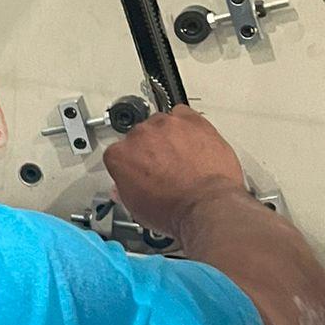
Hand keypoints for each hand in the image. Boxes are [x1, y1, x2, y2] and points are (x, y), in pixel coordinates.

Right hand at [104, 105, 248, 242]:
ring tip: (182, 156)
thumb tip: (124, 189)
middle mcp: (139, 135)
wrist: (206, 205)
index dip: (131, 164)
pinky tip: (193, 141)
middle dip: (151, 150)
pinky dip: (188, 126)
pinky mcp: (191, 121)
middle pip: (140, 136)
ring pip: (162, 124)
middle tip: (164, 167)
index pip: (118, 153)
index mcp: (120, 156)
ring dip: (169, 137)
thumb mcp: (137, 209)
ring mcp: (165, 125)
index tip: (140, 171)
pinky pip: (184, 114)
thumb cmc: (174, 209)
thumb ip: (125, 191)